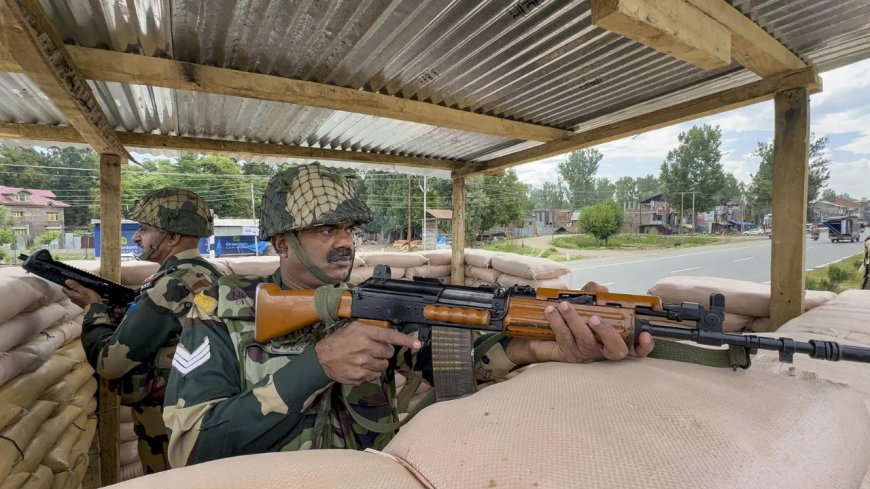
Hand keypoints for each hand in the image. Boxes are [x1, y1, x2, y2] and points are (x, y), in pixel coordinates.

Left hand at [63, 279, 102, 308]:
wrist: (97, 310)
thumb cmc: (91, 299)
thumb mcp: (84, 290)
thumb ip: (76, 286)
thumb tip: (66, 281)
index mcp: (71, 295)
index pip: (64, 288)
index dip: (67, 284)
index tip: (71, 280)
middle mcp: (72, 299)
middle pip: (69, 291)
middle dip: (71, 287)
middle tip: (78, 282)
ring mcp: (76, 301)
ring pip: (73, 294)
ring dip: (76, 290)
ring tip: (82, 286)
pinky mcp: (80, 303)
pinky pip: (78, 297)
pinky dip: (80, 294)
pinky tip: (84, 292)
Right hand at [314, 321, 421, 384]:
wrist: (322, 358)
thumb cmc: (340, 341)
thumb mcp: (354, 328)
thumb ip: (372, 330)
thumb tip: (391, 336)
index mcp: (364, 332)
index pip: (390, 336)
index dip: (406, 340)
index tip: (418, 344)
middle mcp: (365, 347)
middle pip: (389, 352)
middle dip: (384, 352)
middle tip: (371, 350)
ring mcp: (363, 363)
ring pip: (384, 365)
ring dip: (377, 362)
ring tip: (364, 359)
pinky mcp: (360, 376)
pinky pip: (375, 375)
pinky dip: (371, 372)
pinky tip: (360, 367)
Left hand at [506, 301, 654, 364]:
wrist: (540, 335)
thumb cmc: (570, 318)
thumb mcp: (583, 303)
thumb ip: (593, 294)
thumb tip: (602, 289)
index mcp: (613, 339)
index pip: (636, 349)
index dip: (644, 345)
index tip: (645, 334)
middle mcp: (602, 350)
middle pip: (616, 350)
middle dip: (607, 333)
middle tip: (595, 318)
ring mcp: (585, 354)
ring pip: (585, 340)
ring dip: (575, 320)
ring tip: (564, 305)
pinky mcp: (566, 354)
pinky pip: (564, 338)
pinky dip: (557, 322)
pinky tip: (551, 310)